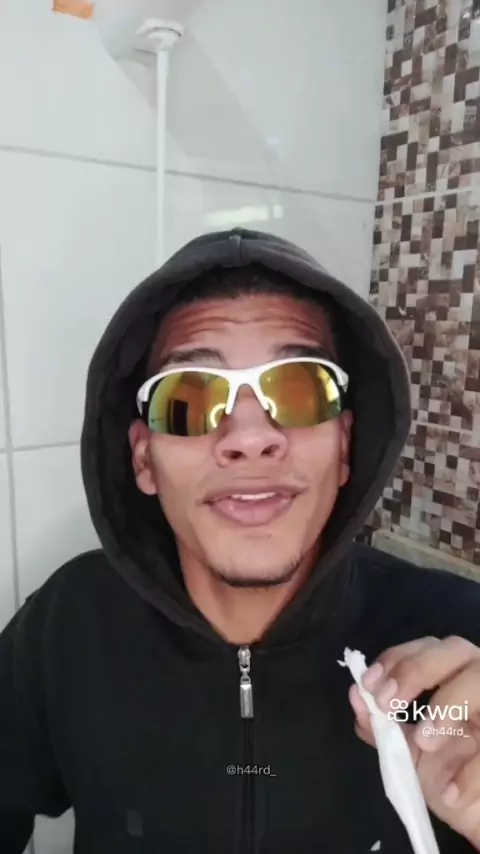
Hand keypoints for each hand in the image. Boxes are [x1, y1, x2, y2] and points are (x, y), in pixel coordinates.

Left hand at [349, 636, 479, 848]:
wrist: (476, 810)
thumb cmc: (446, 770)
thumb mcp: (408, 749)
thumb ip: (381, 724)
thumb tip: (356, 696)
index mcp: (453, 673)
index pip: (426, 647)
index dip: (398, 659)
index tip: (370, 684)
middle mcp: (479, 677)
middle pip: (456, 649)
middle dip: (417, 671)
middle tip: (388, 703)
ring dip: (449, 705)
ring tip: (424, 741)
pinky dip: (473, 773)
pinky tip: (451, 794)